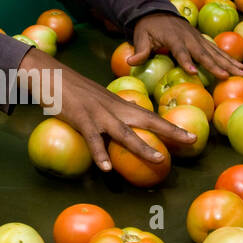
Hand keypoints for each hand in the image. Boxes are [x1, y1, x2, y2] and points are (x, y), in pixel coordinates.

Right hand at [18, 47, 200, 172]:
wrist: (52, 75)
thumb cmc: (74, 91)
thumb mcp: (100, 100)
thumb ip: (114, 111)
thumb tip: (127, 120)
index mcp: (120, 105)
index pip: (150, 116)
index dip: (171, 126)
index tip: (191, 137)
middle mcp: (115, 108)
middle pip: (147, 121)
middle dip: (170, 131)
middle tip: (191, 141)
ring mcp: (99, 114)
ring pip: (125, 132)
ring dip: (143, 147)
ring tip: (159, 159)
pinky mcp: (82, 119)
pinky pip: (93, 139)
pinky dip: (100, 153)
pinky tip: (106, 168)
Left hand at [128, 13, 242, 79]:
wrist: (158, 12)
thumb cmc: (148, 28)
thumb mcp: (141, 37)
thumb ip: (139, 51)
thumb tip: (130, 62)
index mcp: (173, 38)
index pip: (180, 51)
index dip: (187, 61)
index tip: (194, 72)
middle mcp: (189, 38)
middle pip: (204, 53)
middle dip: (216, 65)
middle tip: (227, 76)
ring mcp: (198, 39)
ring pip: (215, 52)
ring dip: (229, 63)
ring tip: (241, 73)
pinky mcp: (202, 40)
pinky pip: (217, 50)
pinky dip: (228, 58)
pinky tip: (239, 67)